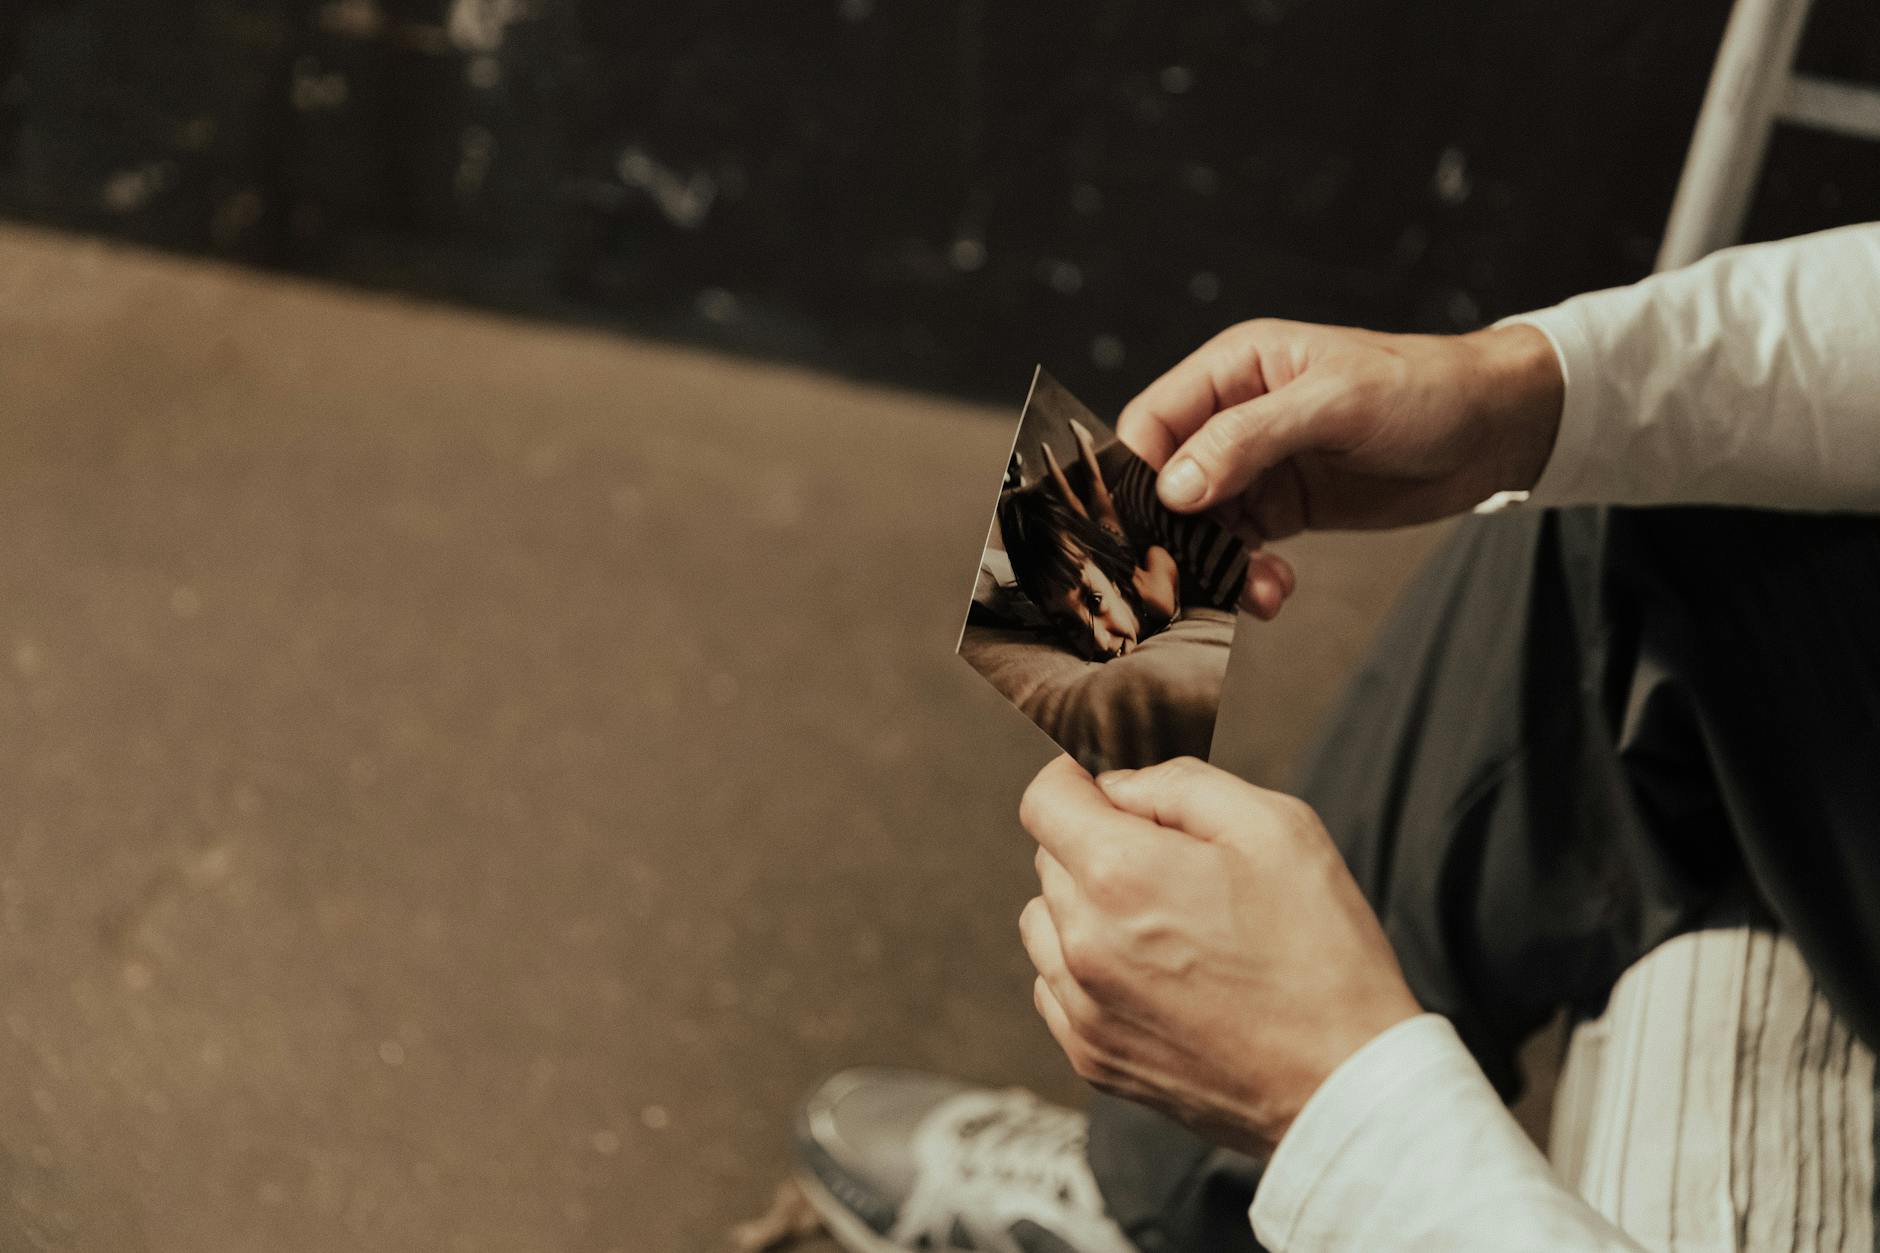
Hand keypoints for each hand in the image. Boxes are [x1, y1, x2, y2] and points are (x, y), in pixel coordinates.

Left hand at [1016, 755, 1420, 1155]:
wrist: (1345, 1084)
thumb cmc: (1322, 951)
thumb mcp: (1275, 827)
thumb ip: (1179, 785)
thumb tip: (1120, 785)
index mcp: (1121, 875)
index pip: (1044, 800)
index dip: (1075, 779)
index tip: (1106, 785)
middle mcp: (1084, 942)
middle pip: (1050, 858)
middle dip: (1097, 842)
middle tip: (1173, 862)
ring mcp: (1083, 1007)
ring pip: (1045, 922)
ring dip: (1084, 906)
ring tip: (1164, 920)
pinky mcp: (1092, 1056)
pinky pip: (1055, 986)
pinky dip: (1086, 967)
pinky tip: (1153, 972)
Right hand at [1117, 318, 1562, 555]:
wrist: (1496, 430)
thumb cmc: (1422, 389)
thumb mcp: (1336, 403)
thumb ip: (1249, 439)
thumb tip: (1174, 487)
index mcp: (1234, 369)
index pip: (1151, 422)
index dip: (1138, 476)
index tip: (1150, 527)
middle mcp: (1232, 416)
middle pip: (1165, 483)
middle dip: (1175, 535)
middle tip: (1191, 579)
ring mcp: (1255, 467)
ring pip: (1198, 526)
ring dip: (1215, 566)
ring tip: (1255, 590)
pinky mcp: (1283, 509)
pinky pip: (1239, 550)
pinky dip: (1245, 578)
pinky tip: (1275, 590)